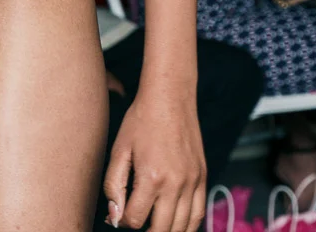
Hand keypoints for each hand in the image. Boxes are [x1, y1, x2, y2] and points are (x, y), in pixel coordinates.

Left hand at [103, 88, 205, 231]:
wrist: (170, 97)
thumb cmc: (141, 119)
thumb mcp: (119, 149)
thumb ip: (114, 186)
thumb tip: (114, 217)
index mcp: (151, 177)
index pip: (136, 220)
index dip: (123, 221)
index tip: (119, 214)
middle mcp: (175, 183)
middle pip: (161, 230)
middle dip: (145, 231)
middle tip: (136, 222)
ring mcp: (192, 181)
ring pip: (183, 227)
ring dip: (167, 231)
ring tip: (153, 226)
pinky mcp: (202, 177)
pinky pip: (199, 213)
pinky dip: (187, 225)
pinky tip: (175, 223)